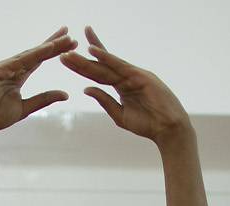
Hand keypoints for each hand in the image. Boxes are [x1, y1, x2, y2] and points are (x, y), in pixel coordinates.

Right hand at [0, 29, 75, 137]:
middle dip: (53, 43)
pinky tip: (47, 49)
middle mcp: (12, 68)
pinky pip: (19, 61)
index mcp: (18, 76)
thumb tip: (65, 94)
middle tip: (70, 34)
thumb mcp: (25, 108)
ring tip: (64, 39)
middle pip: (36, 53)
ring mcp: (4, 67)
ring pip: (30, 54)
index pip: (39, 60)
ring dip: (47, 46)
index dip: (54, 51)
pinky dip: (34, 54)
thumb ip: (43, 99)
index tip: (70, 44)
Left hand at [62, 28, 191, 143]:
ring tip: (71, 52)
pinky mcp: (140, 76)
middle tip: (62, 52)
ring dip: (88, 58)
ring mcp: (132, 75)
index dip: (82, 64)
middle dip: (80, 60)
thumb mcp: (119, 115)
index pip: (98, 72)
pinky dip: (107, 58)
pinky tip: (94, 51)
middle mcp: (125, 77)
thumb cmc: (147, 124)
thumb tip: (86, 89)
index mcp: (120, 86)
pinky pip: (120, 66)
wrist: (167, 130)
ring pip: (106, 65)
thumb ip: (104, 101)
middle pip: (98, 66)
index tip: (66, 57)